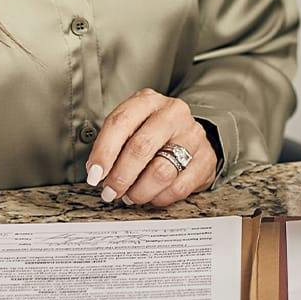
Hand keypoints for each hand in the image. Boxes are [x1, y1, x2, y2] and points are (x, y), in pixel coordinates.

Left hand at [86, 89, 216, 206]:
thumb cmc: (154, 134)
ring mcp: (192, 136)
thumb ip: (114, 144)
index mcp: (148, 101)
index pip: (120, 122)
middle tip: (110, 192)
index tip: (94, 175)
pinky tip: (152, 196)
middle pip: (141, 147)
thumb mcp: (132, 127)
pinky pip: (178, 187)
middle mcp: (173, 113)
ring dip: (139, 191)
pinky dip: (159, 198)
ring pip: (161, 171)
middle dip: (120, 176)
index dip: (104, 152)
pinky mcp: (206, 159)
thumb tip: (97, 172)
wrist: (190, 137)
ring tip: (130, 197)